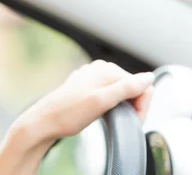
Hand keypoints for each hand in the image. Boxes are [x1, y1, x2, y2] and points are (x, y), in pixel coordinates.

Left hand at [0, 60, 153, 174]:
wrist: (44, 122)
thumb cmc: (68, 114)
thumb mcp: (101, 102)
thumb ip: (126, 88)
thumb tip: (148, 78)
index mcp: (106, 69)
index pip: (141, 83)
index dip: (143, 104)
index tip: (136, 120)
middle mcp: (100, 69)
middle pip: (132, 87)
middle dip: (134, 105)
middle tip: (126, 122)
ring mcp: (93, 77)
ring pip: (122, 91)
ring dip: (124, 107)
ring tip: (113, 119)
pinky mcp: (88, 87)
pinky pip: (110, 94)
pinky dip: (113, 105)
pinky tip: (104, 114)